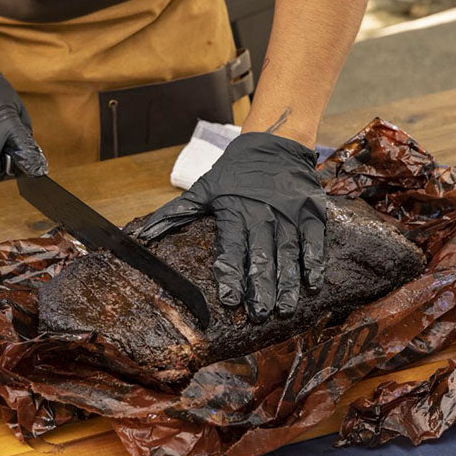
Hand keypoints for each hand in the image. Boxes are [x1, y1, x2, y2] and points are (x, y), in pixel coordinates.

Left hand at [137, 132, 326, 321]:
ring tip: (284, 309)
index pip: (231, 249)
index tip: (230, 299)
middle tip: (260, 314)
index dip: (231, 275)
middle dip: (261, 287)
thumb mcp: (203, 189)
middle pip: (261, 256)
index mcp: (234, 212)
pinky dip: (314, 261)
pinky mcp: (310, 212)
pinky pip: (314, 240)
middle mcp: (262, 215)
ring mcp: (288, 214)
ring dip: (287, 283)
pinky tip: (312, 283)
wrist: (274, 142)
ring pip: (288, 253)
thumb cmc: (234, 170)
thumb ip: (176, 214)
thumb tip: (141, 236)